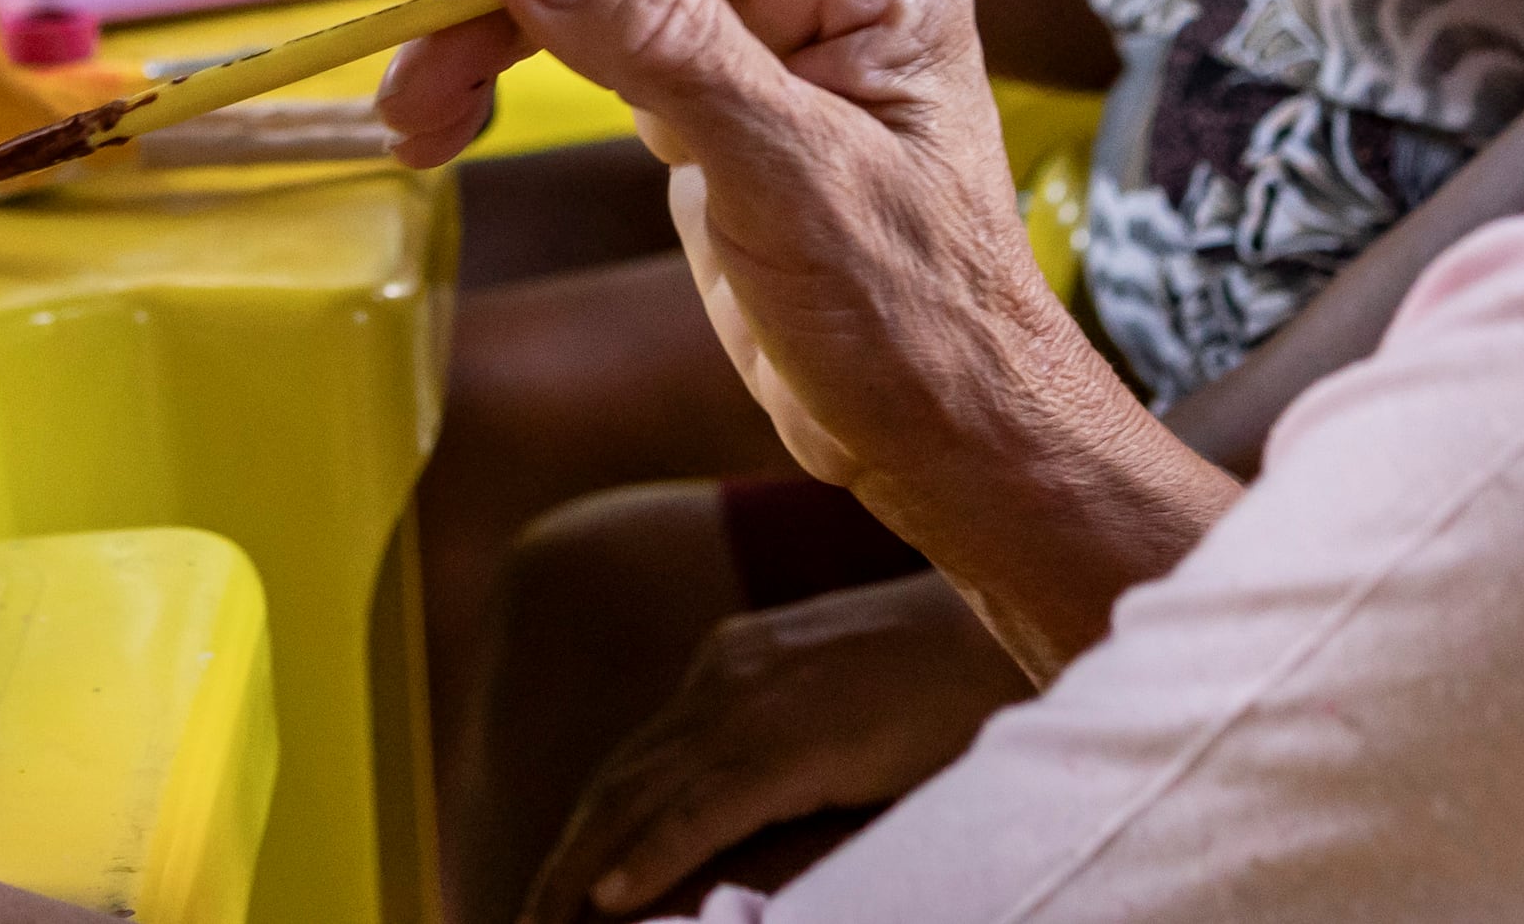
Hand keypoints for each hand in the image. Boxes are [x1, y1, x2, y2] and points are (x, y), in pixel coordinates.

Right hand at [382, 0, 1229, 675]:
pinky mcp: (713, 96)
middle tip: (410, 49)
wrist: (948, 441)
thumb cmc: (911, 319)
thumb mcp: (787, 177)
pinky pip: (597, 40)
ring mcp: (759, 34)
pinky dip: (515, 58)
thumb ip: (665, 44)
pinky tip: (446, 47)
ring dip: (489, 31)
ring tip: (411, 105)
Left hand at [520, 570, 1024, 922]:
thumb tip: (746, 811)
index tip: (554, 887)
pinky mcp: (792, 742)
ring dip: (579, 873)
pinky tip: (608, 899)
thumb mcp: (834, 707)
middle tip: (520, 921)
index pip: (634, 763)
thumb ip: (781, 744)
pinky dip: (648, 855)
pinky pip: (703, 810)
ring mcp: (753, 705)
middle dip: (562, 862)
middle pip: (617, 784)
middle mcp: (723, 679)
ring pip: (639, 800)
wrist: (1003, 628)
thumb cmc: (937, 675)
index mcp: (729, 667)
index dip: (586, 829)